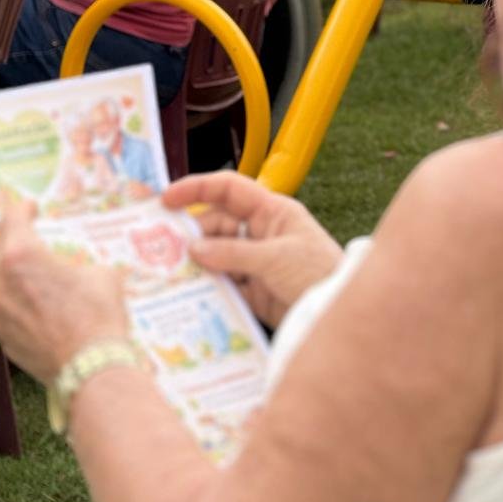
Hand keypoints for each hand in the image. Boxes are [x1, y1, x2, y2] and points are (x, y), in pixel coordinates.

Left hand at [0, 199, 130, 383]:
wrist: (90, 367)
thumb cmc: (97, 317)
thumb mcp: (100, 275)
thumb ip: (79, 263)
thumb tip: (79, 268)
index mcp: (22, 255)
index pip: (11, 218)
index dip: (22, 208)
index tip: (31, 209)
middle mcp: (0, 280)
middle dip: (7, 238)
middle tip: (25, 239)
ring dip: (8, 272)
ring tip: (31, 276)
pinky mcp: (0, 334)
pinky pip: (1, 308)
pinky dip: (13, 300)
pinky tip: (35, 306)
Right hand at [163, 173, 342, 327]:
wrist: (337, 312)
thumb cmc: (320, 273)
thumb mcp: (276, 258)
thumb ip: (234, 253)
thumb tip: (194, 249)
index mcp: (271, 212)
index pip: (229, 190)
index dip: (197, 189)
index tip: (168, 199)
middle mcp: (260, 233)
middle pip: (216, 225)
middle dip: (193, 234)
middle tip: (165, 248)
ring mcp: (255, 262)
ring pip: (216, 256)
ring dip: (197, 263)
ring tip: (172, 272)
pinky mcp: (253, 291)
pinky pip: (223, 284)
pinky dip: (207, 287)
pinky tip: (190, 292)